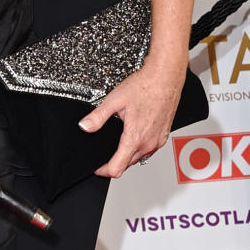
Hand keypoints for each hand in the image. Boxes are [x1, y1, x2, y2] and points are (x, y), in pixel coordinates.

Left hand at [78, 53, 186, 177]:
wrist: (165, 78)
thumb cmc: (145, 86)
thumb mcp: (114, 100)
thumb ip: (98, 117)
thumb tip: (85, 126)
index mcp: (135, 138)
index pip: (117, 168)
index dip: (103, 171)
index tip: (97, 167)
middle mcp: (149, 143)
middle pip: (127, 165)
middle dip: (114, 162)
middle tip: (104, 154)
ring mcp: (158, 141)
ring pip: (139, 158)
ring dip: (127, 156)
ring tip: (117, 144)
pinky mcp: (164, 136)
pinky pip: (149, 150)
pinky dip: (139, 148)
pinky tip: (134, 136)